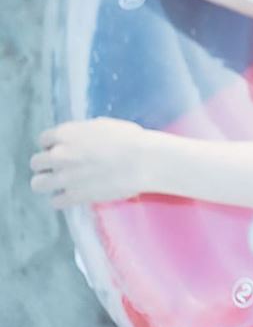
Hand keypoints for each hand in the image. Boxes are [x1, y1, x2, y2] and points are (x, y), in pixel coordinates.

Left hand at [29, 117, 156, 209]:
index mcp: (66, 134)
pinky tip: (72, 196)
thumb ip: (85, 132)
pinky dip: (62, 199)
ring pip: (38, 184)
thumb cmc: (130, 138)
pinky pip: (55, 202)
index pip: (44, 139)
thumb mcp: (104, 125)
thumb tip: (82, 138)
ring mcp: (64, 177)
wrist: (143, 161)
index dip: (53, 144)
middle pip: (36, 162)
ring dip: (47, 183)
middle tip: (61, 167)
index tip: (62, 148)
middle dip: (46, 164)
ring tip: (60, 184)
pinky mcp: (75, 196)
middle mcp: (59, 155)